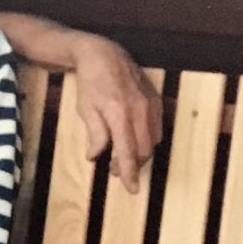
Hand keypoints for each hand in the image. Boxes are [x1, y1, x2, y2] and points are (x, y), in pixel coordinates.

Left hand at [69, 35, 163, 194]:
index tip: (131, 189)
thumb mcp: (86, 110)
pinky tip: (133, 140)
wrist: (103, 53)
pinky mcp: (156, 100)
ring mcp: (151, 104)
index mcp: (120, 114)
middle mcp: (140, 110)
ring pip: (152, 141)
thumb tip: (95, 157)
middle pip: (143, 150)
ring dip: (139, 153)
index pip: (128, 151)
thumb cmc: (90, 83)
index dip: (129, 173)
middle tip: (114, 170)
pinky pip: (157, 128)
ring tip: (121, 156)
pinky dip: (146, 139)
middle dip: (131, 165)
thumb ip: (95, 135)